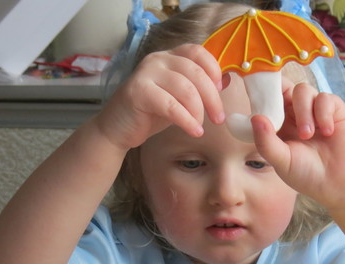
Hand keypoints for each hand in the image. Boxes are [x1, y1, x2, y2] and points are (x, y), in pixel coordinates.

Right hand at [95, 44, 226, 150]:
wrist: (118, 129)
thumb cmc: (151, 113)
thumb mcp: (179, 98)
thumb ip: (198, 88)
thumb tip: (226, 80)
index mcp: (169, 57)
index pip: (197, 52)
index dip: (213, 69)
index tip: (220, 91)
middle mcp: (157, 60)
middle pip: (196, 72)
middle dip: (212, 98)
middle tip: (219, 119)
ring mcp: (146, 73)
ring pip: (185, 89)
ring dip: (199, 111)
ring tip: (200, 127)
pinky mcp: (138, 91)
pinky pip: (171, 105)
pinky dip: (186, 120)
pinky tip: (194, 131)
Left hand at [251, 82, 344, 210]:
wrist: (339, 183)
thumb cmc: (308, 174)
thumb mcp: (281, 161)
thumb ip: (266, 142)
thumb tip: (255, 118)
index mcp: (279, 124)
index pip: (267, 99)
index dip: (262, 93)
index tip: (258, 96)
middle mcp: (295, 114)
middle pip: (284, 87)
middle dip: (281, 96)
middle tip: (283, 117)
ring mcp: (314, 110)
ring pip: (303, 90)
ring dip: (303, 112)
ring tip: (308, 135)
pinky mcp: (334, 109)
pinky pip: (325, 98)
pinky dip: (323, 113)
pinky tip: (327, 132)